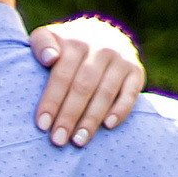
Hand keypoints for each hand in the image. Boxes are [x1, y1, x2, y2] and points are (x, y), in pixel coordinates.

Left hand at [30, 15, 144, 145]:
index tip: (42, 125)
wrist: (102, 35)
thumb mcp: (49, 36)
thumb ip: (42, 43)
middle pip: (83, 86)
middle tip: (58, 140)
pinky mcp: (136, 71)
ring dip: (92, 119)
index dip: (52, 101)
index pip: (62, 74)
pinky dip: (120, 110)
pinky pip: (130, 94)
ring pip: (105, 93)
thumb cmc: (67, 47)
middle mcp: (101, 49)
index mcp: (76, 42)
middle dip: (69, 116)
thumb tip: (50, 58)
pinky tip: (108, 126)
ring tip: (78, 141)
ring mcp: (121, 60)